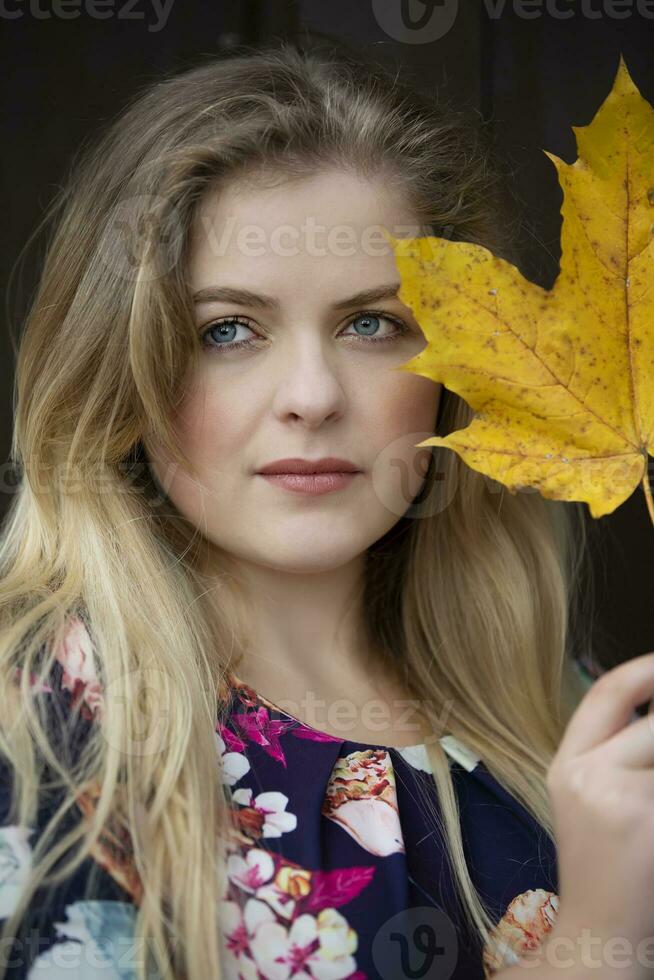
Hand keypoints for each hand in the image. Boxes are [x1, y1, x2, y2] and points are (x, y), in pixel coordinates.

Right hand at [544, 650, 653, 976]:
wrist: (599, 931)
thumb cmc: (602, 865)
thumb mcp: (589, 797)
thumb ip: (614, 750)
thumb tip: (650, 715)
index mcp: (567, 764)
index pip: (607, 692)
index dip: (645, 667)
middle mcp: (585, 774)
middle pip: (651, 721)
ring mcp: (618, 798)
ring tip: (652, 788)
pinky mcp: (646, 819)